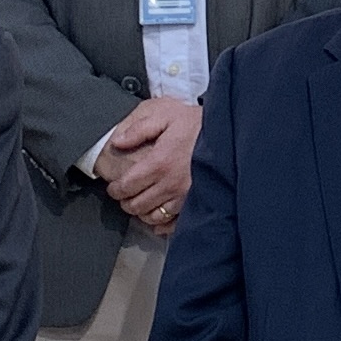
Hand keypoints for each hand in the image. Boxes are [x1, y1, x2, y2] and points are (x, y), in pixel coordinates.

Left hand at [96, 97, 200, 231]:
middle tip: (125, 195)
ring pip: (153, 217)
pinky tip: (157, 219)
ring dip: (142, 213)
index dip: (115, 189)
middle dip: (126, 202)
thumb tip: (117, 142)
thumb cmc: (196, 124)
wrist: (226, 133)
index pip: (126, 186)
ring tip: (140, 204)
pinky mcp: (196, 203)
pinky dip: (162, 224)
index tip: (113, 187)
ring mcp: (184, 197)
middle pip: (137, 205)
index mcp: (158, 163)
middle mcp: (169, 185)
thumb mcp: (166, 116)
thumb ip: (139, 129)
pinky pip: (174, 223)